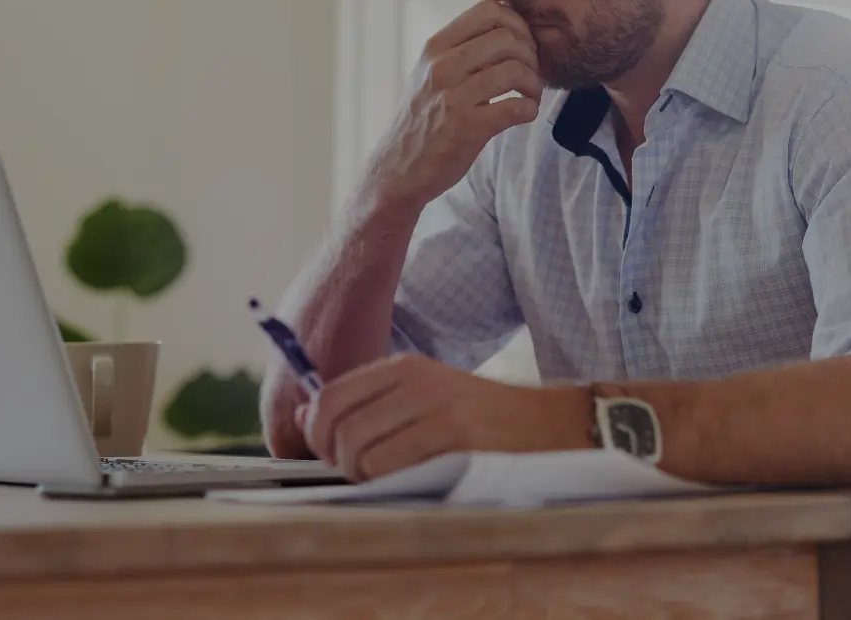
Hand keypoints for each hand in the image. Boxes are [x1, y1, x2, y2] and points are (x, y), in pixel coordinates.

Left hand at [296, 353, 591, 481]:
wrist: (545, 425)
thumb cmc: (478, 419)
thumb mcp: (422, 396)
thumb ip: (366, 404)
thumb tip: (305, 416)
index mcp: (403, 367)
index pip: (329, 397)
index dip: (316, 434)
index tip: (330, 453)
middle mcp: (415, 382)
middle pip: (337, 428)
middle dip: (337, 462)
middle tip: (360, 474)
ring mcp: (436, 408)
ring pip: (358, 452)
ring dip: (362, 478)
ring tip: (388, 478)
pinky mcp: (454, 437)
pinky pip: (390, 468)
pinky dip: (387, 484)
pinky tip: (409, 480)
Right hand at [365, 0, 541, 209]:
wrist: (399, 169)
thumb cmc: (423, 118)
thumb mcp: (430, 72)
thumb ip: (460, 48)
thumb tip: (506, 23)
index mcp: (435, 47)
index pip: (490, 10)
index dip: (517, 25)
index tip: (521, 46)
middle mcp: (441, 66)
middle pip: (508, 37)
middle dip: (530, 55)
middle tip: (529, 74)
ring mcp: (452, 96)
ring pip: (516, 69)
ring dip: (534, 84)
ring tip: (529, 95)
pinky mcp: (466, 128)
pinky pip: (517, 107)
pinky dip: (529, 109)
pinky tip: (523, 114)